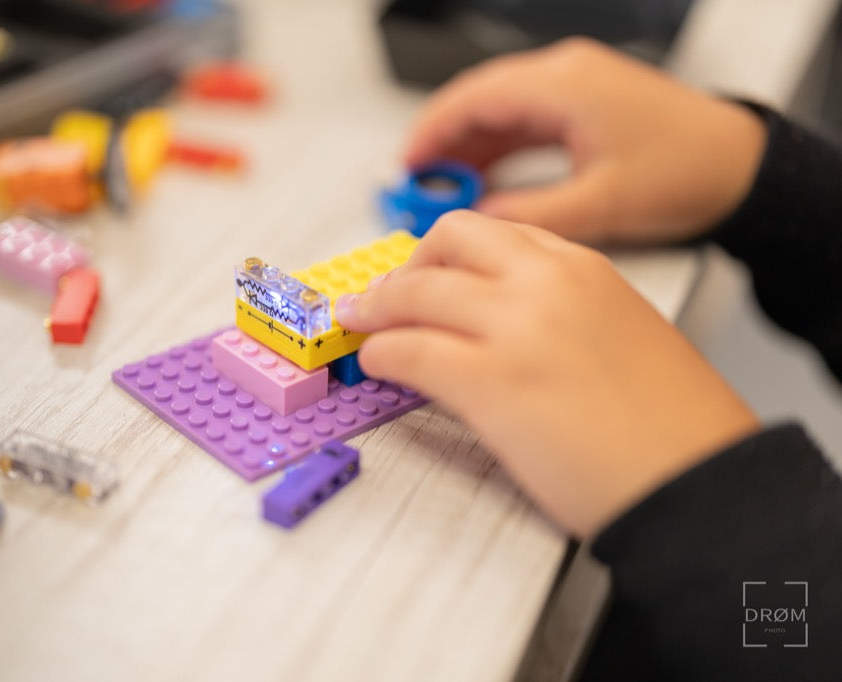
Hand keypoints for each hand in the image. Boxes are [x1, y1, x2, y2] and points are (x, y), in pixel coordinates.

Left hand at [336, 211, 759, 536]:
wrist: (703, 482)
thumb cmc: (674, 425)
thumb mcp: (623, 335)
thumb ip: (565, 314)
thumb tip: (500, 326)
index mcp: (584, 269)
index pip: (496, 234)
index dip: (449, 255)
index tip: (429, 273)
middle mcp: (547, 284)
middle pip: (448, 241)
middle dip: (407, 266)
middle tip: (387, 297)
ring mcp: (515, 329)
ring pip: (414, 292)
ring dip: (377, 309)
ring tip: (363, 328)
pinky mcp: (490, 384)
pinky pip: (409, 351)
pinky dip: (382, 355)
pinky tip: (380, 366)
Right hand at [405, 38, 767, 244]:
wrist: (740, 168)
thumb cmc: (687, 172)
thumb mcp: (599, 204)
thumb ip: (528, 213)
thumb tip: (476, 222)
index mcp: (565, 86)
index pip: (474, 99)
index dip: (431, 133)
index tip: (405, 165)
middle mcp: (566, 76)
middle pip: (479, 100)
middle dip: (442, 142)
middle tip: (414, 184)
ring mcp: (574, 87)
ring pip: (498, 110)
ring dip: (468, 147)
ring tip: (441, 189)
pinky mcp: (582, 105)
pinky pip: (521, 120)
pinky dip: (496, 148)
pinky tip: (482, 181)